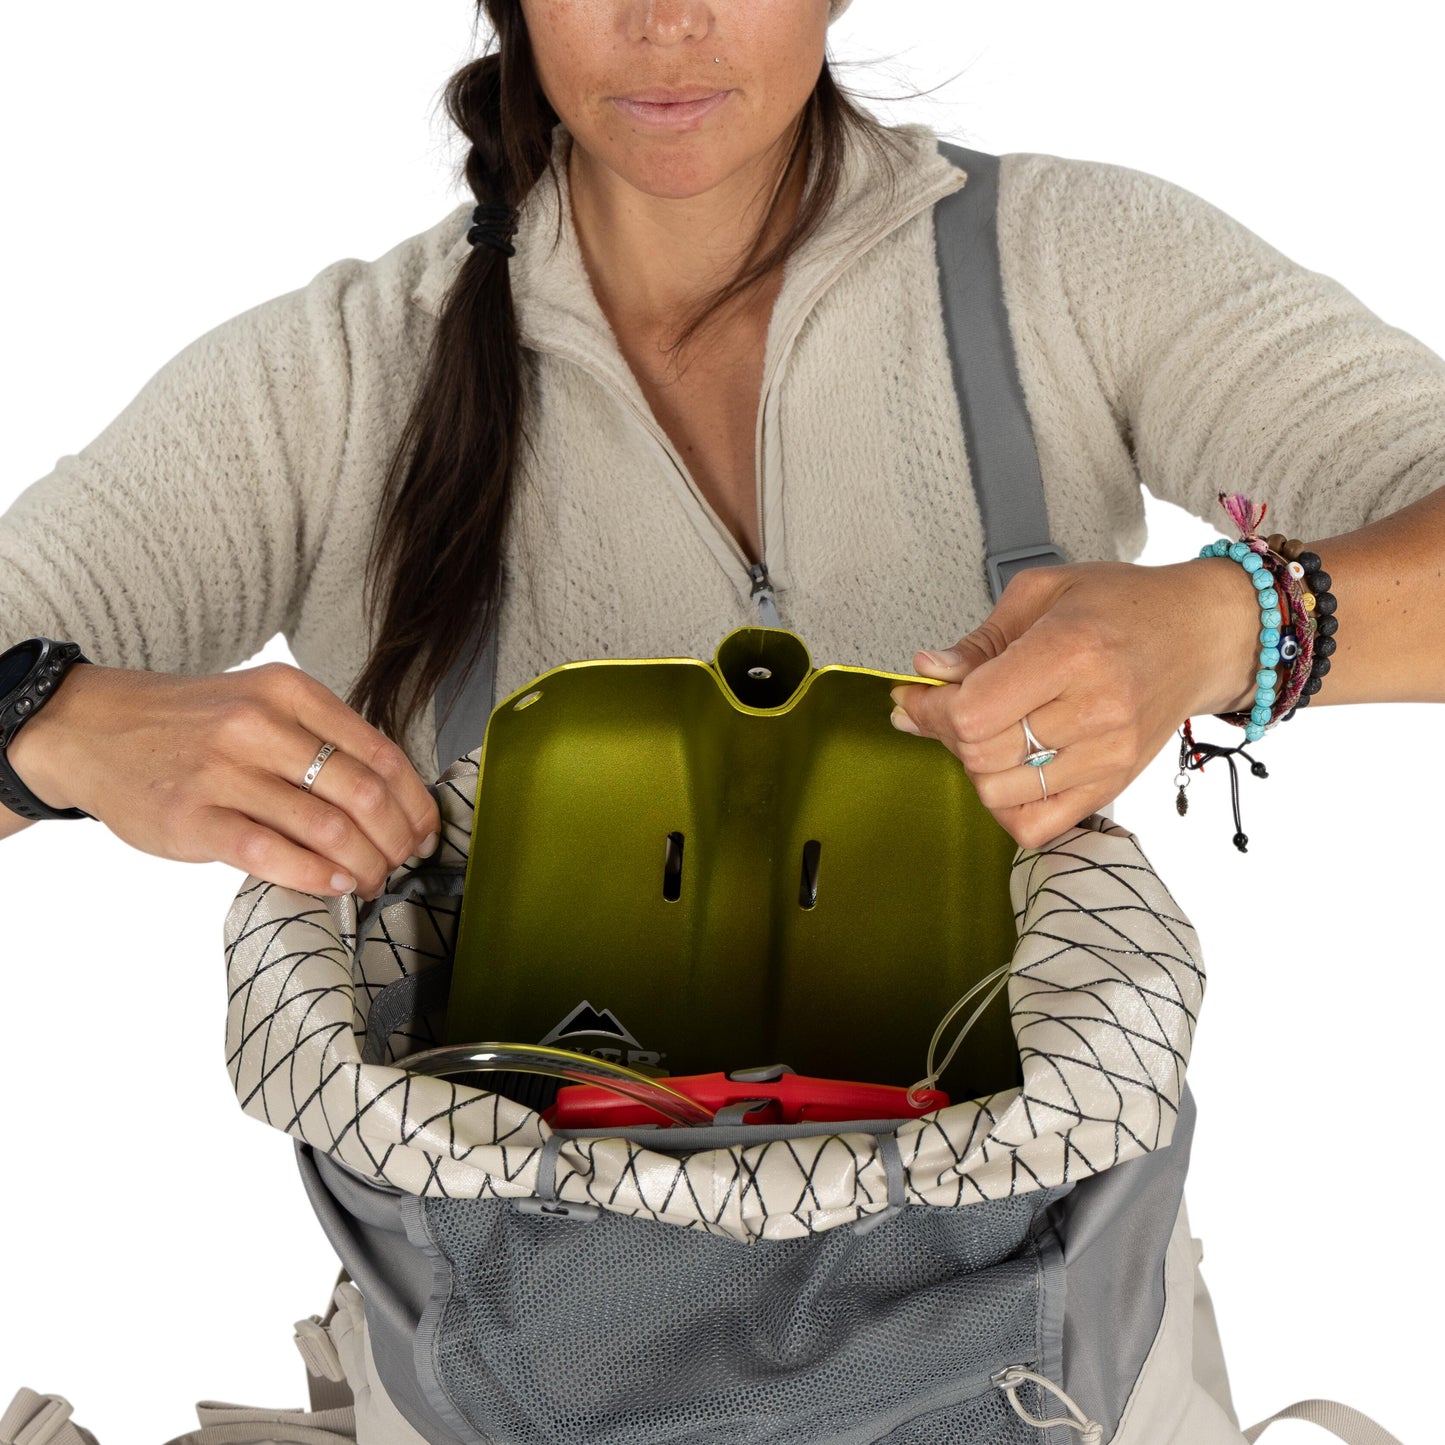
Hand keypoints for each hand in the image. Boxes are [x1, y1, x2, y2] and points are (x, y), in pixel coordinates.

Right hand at [6, 661, 441, 898]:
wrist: (90, 730)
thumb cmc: (191, 725)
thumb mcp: (262, 704)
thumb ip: (321, 740)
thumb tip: (393, 799)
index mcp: (290, 692)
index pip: (382, 753)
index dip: (415, 803)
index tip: (426, 832)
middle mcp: (261, 725)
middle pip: (364, 794)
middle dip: (397, 841)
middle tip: (402, 865)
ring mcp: (224, 771)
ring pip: (327, 828)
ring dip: (365, 866)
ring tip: (372, 882)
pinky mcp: (193, 817)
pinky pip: (272, 854)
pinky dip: (317, 877)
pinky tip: (335, 886)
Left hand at [888, 560, 1261, 847]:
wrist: (1202, 634)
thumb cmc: (1126, 606)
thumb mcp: (1044, 593)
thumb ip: (980, 641)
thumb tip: (928, 672)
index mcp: (1070, 652)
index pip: (970, 711)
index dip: (928, 709)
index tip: (913, 696)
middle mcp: (1093, 710)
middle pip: (980, 756)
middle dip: (945, 733)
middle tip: (945, 707)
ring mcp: (1107, 756)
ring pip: (999, 794)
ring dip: (974, 767)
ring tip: (986, 731)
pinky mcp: (1113, 784)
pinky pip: (1037, 826)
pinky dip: (1007, 806)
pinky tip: (1010, 769)